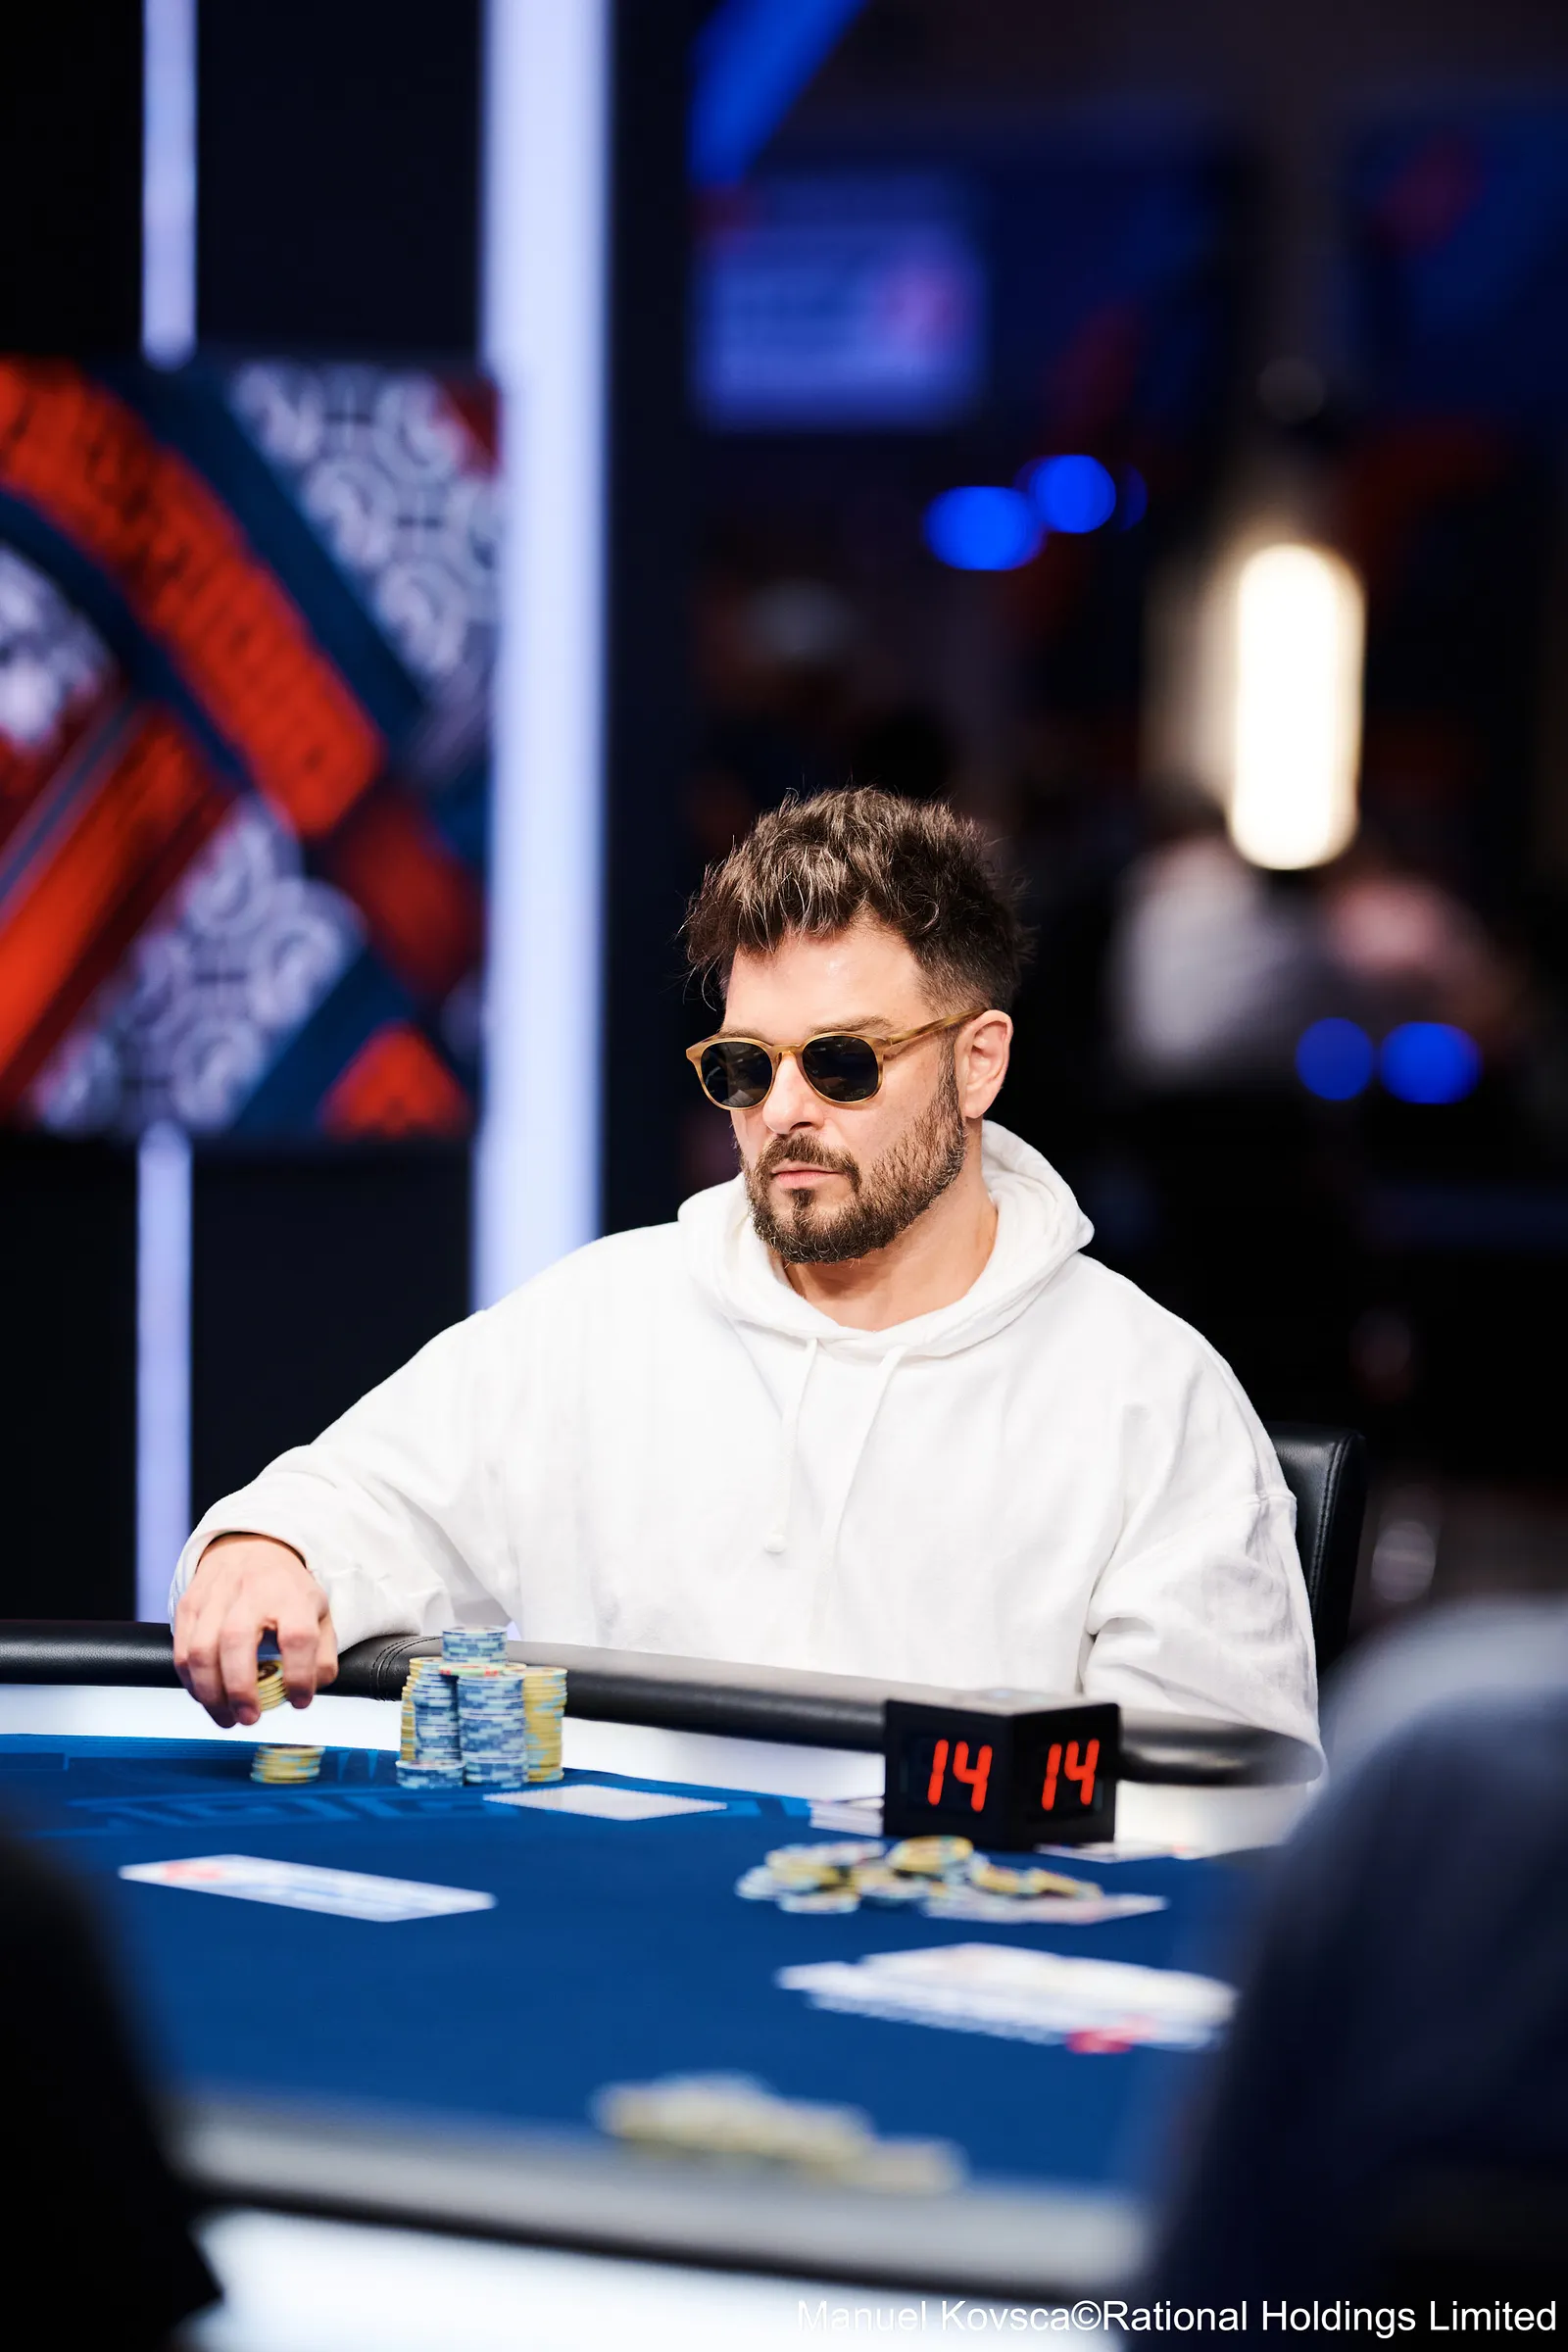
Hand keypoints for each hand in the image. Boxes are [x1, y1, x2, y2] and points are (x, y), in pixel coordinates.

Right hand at [174, 1534, 338, 1727]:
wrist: (249, 1548)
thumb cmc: (286, 1590)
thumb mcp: (318, 1613)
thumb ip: (322, 1655)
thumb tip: (311, 1690)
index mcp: (291, 1596)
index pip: (298, 1636)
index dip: (300, 1675)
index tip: (300, 1701)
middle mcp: (251, 1593)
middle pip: (236, 1641)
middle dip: (240, 1689)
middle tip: (250, 1718)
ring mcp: (214, 1598)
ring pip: (200, 1650)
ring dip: (210, 1693)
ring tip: (226, 1717)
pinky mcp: (188, 1606)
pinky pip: (181, 1652)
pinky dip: (191, 1683)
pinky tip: (207, 1697)